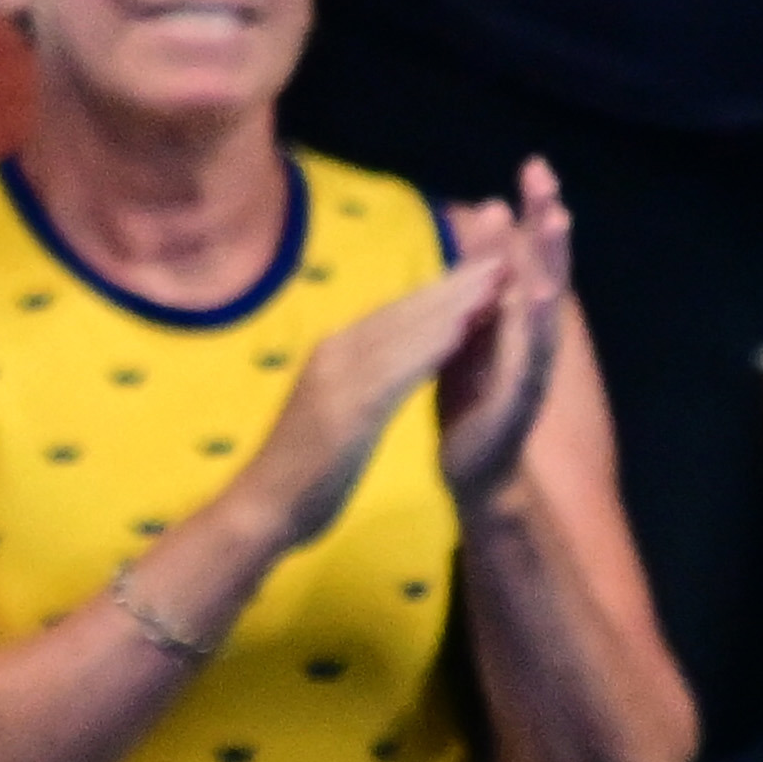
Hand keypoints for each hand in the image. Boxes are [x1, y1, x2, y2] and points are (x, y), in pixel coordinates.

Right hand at [237, 247, 508, 551]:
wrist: (262, 506)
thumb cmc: (300, 467)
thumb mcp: (334, 409)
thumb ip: (358, 378)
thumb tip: (384, 356)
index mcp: (332, 351)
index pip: (394, 312)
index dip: (440, 289)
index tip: (480, 269)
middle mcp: (334, 350)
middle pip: (404, 309)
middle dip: (454, 282)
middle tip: (500, 255)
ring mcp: (339, 376)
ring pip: (405, 330)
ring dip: (454, 302)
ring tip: (496, 279)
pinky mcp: (349, 407)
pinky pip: (399, 368)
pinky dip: (433, 345)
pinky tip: (465, 331)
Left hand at [436, 159, 570, 508]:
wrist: (474, 468)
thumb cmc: (472, 390)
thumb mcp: (469, 322)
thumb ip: (478, 273)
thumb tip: (485, 211)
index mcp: (515, 317)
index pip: (526, 257)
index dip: (531, 214)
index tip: (533, 164)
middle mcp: (531, 338)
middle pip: (543, 274)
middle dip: (545, 228)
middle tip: (545, 181)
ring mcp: (529, 371)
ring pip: (543, 312)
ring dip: (549, 267)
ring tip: (554, 224)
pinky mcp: (517, 404)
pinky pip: (527, 363)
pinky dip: (533, 331)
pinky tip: (537, 300)